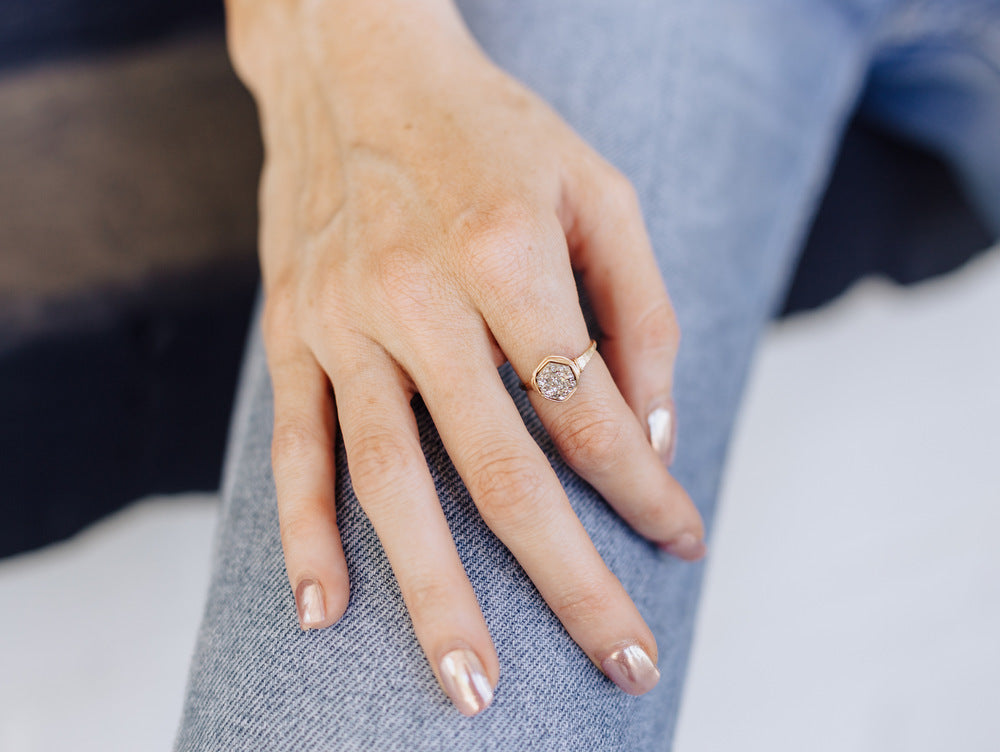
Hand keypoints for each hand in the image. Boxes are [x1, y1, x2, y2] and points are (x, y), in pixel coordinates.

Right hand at [227, 0, 705, 714]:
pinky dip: (305, 532)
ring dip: (434, 590)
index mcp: (508, 251)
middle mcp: (420, 294)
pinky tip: (325, 611)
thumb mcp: (597, 191)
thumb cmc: (492, 132)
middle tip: (621, 665)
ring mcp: (344, 318)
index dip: (644, 486)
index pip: (588, 407)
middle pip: (502, 469)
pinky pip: (296, 444)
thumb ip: (638, 312)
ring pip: (393, 479)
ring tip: (471, 686)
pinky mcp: (293, 329)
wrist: (354, 67)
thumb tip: (653, 436)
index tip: (679, 542)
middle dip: (568, 579)